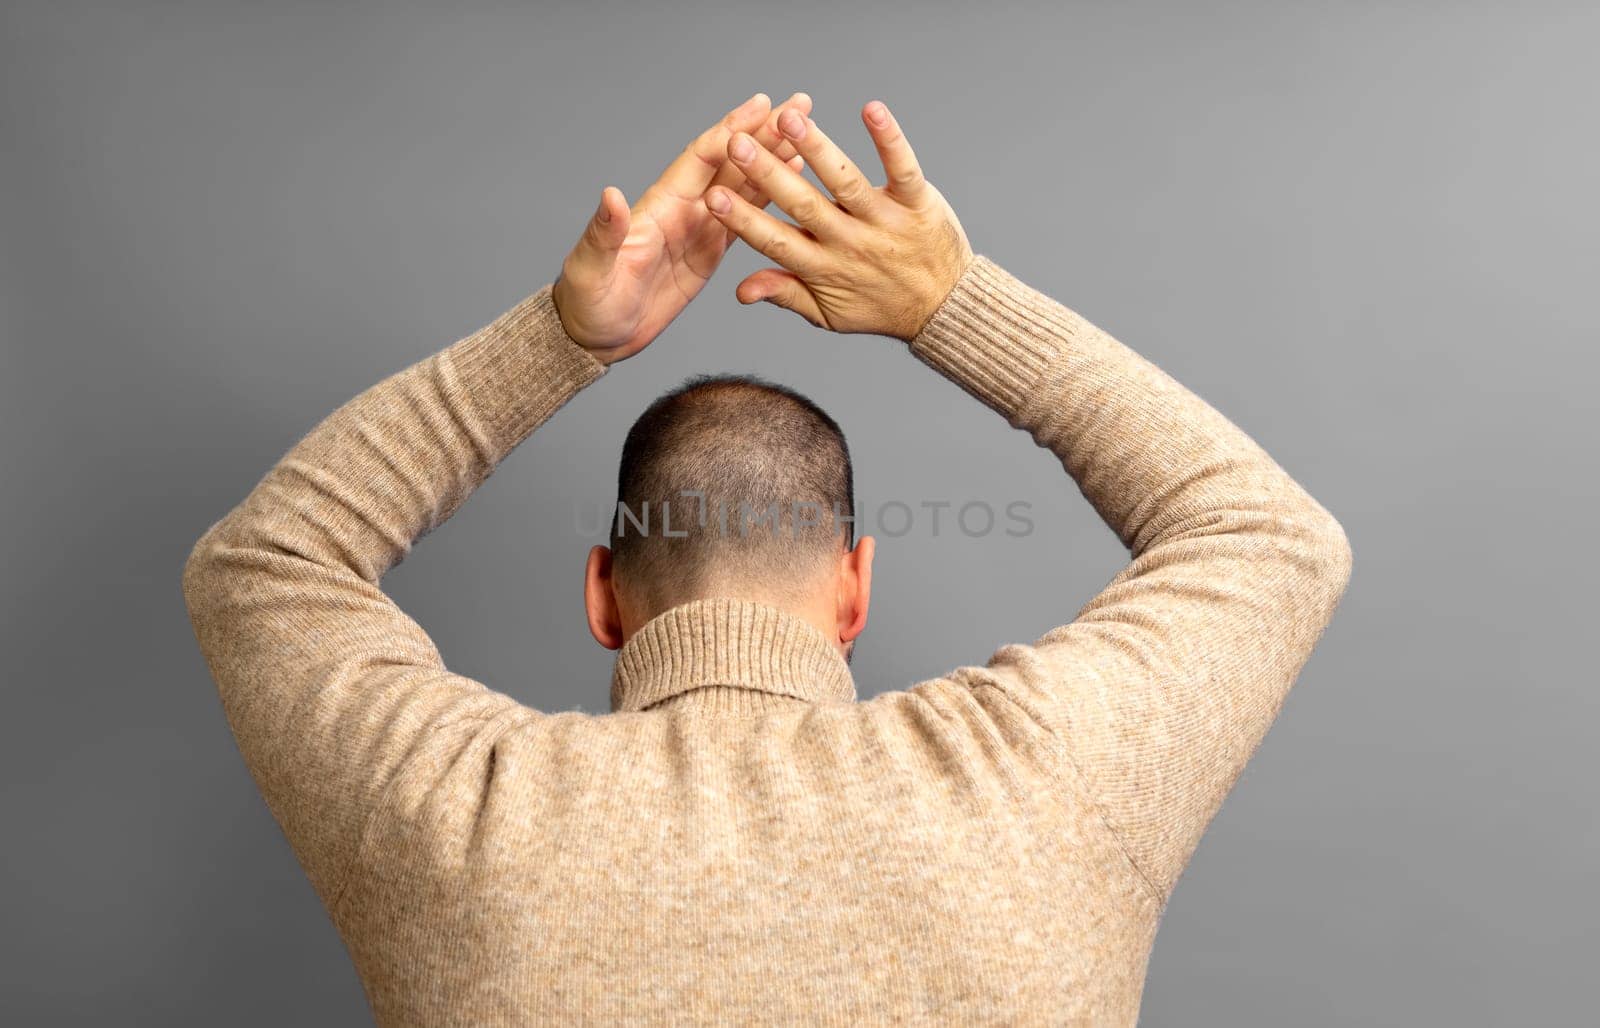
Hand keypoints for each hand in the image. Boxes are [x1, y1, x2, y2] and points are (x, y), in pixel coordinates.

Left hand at [552, 92, 811, 364]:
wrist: (595, 334)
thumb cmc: (587, 302)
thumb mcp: (591, 268)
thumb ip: (605, 232)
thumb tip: (611, 196)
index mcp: (660, 206)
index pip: (702, 159)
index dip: (732, 132)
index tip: (763, 108)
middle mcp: (683, 209)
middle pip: (731, 162)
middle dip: (764, 133)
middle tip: (799, 103)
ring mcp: (699, 228)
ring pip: (744, 185)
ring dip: (774, 159)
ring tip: (807, 135)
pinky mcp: (709, 251)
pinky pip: (747, 218)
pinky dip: (771, 198)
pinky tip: (794, 183)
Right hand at [701, 100, 973, 340]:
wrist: (945, 307)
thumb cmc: (881, 307)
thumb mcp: (829, 315)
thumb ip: (785, 294)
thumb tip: (740, 290)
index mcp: (823, 268)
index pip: (775, 241)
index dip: (743, 220)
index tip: (713, 196)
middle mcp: (851, 243)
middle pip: (803, 204)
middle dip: (768, 173)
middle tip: (738, 143)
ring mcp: (884, 221)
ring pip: (846, 181)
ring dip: (818, 148)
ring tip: (790, 119)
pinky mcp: (916, 202)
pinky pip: (902, 167)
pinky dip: (888, 138)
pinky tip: (871, 109)